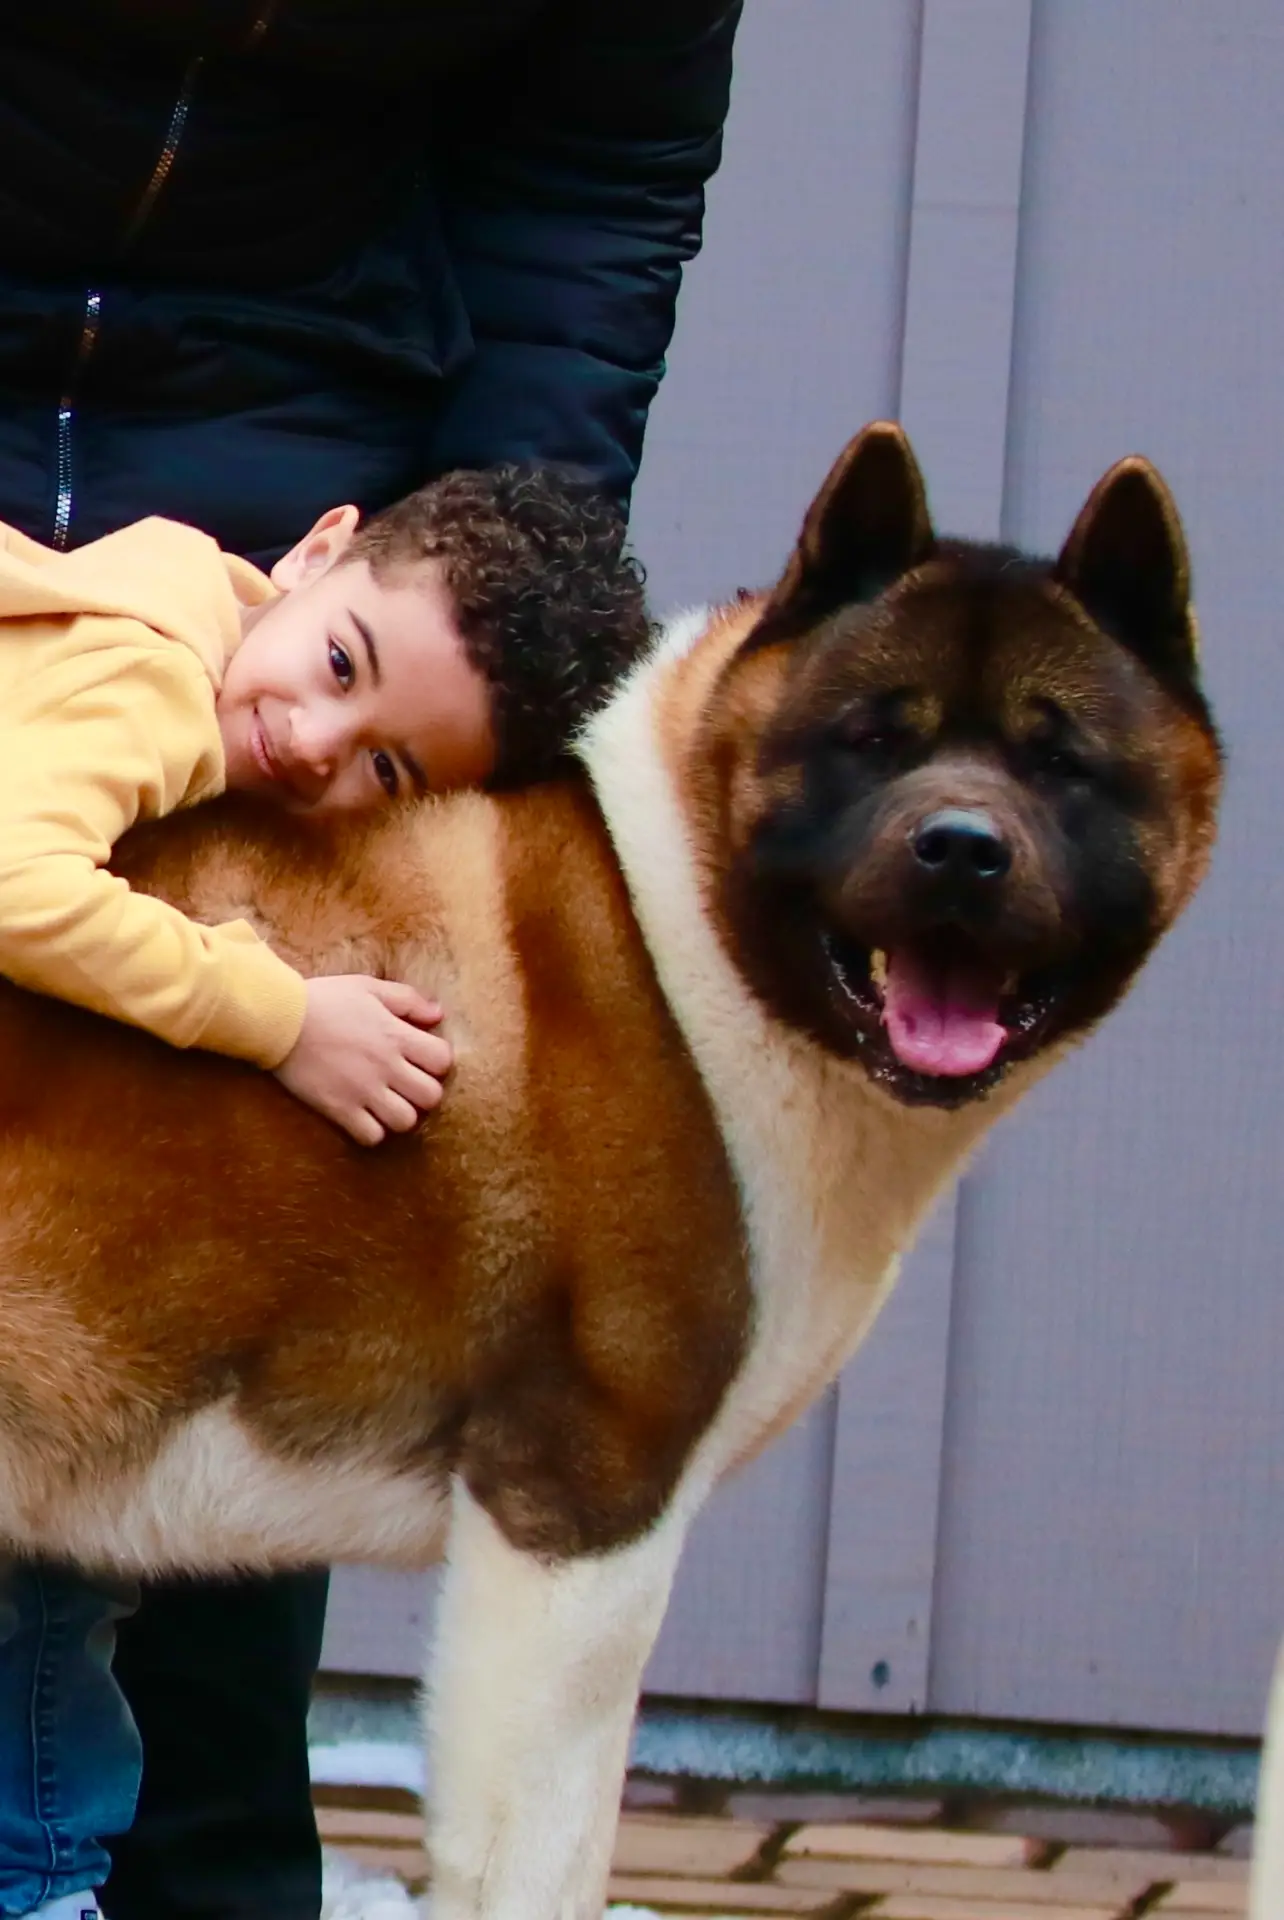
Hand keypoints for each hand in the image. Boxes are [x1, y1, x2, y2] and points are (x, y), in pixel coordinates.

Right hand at [272, 974, 451, 1145]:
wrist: (278, 1019)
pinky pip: (372, 1136)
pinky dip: (373, 1131)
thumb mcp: (369, 987)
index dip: (437, 1061)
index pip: (443, 1060)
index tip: (421, 1058)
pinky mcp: (339, 1109)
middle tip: (407, 1085)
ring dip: (401, 1114)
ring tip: (387, 1103)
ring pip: (406, 1121)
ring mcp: (363, 1091)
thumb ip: (408, 999)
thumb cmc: (324, 999)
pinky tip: (364, 1116)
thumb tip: (437, 1015)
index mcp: (396, 1035)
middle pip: (431, 1096)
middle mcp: (386, 1067)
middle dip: (425, 1092)